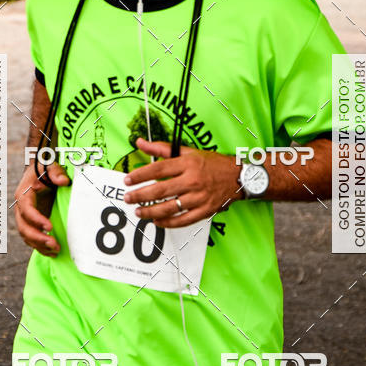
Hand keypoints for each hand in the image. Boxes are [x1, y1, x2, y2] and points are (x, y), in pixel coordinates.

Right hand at [14, 161, 67, 255]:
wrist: (40, 172)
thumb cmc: (45, 169)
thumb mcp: (50, 166)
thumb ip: (56, 172)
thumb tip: (64, 181)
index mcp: (24, 195)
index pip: (27, 210)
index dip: (36, 219)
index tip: (50, 226)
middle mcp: (21, 209)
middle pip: (24, 228)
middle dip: (38, 238)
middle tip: (54, 244)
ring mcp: (25, 218)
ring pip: (27, 237)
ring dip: (40, 246)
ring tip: (56, 250)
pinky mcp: (32, 224)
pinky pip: (32, 239)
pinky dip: (41, 247)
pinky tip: (53, 253)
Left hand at [123, 138, 241, 227]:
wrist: (238, 177)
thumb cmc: (212, 164)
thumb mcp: (188, 152)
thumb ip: (162, 148)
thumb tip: (140, 142)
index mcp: (188, 164)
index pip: (158, 169)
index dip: (140, 175)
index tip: (128, 180)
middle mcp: (193, 180)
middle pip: (160, 190)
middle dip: (140, 195)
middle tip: (128, 198)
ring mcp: (199, 197)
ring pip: (169, 207)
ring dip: (150, 211)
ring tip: (138, 211)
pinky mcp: (204, 211)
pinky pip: (182, 220)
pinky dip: (167, 223)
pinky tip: (156, 220)